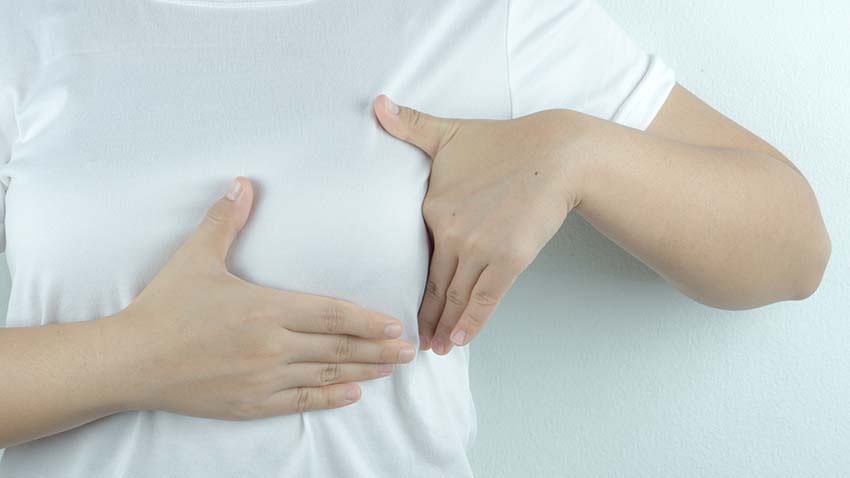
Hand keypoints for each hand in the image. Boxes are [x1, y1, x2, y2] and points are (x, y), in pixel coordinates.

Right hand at [107, 177, 416, 419]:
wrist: (130, 361)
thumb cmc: (163, 307)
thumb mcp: (195, 257)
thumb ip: (224, 220)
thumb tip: (243, 182)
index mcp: (266, 309)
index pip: (332, 314)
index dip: (367, 320)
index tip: (395, 323)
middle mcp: (273, 346)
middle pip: (338, 347)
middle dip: (378, 349)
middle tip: (410, 350)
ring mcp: (264, 378)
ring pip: (326, 375)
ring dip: (364, 372)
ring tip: (391, 370)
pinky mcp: (251, 403)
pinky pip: (301, 402)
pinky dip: (330, 398)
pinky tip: (352, 395)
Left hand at [373, 95, 580, 354]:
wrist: (555, 153)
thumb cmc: (502, 143)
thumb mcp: (449, 132)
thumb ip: (411, 125)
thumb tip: (377, 104)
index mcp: (434, 211)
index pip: (418, 258)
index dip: (410, 286)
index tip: (401, 308)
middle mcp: (453, 235)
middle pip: (435, 285)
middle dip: (424, 317)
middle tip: (413, 341)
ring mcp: (481, 250)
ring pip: (457, 297)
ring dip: (444, 326)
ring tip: (436, 347)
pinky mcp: (510, 260)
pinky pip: (485, 299)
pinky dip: (471, 323)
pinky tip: (459, 341)